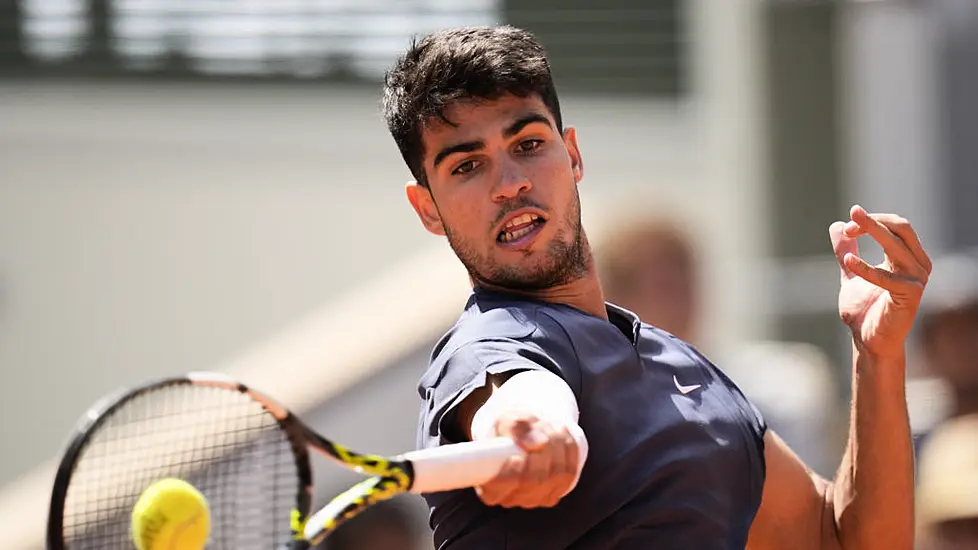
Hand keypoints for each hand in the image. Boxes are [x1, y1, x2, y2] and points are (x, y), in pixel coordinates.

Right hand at [475, 410, 579, 507]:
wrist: (525, 433)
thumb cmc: (509, 429)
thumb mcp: (505, 420)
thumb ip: (515, 427)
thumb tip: (537, 443)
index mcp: (489, 486)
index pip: (496, 491)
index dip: (508, 476)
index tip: (515, 456)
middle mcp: (511, 498)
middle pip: (534, 482)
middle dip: (542, 452)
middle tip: (540, 428)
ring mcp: (534, 498)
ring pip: (555, 478)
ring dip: (557, 448)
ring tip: (551, 428)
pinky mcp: (553, 493)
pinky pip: (568, 475)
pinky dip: (569, 451)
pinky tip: (562, 434)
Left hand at [830, 205, 931, 358]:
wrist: (868, 340)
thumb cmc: (865, 310)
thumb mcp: (851, 274)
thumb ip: (846, 251)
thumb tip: (836, 225)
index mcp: (907, 257)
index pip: (896, 226)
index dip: (872, 221)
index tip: (846, 225)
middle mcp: (917, 265)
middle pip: (902, 229)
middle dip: (876, 220)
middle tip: (853, 213)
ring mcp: (917, 280)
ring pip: (897, 246)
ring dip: (873, 233)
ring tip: (848, 230)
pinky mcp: (911, 296)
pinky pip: (887, 277)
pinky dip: (866, 268)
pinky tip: (848, 262)